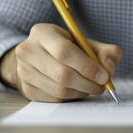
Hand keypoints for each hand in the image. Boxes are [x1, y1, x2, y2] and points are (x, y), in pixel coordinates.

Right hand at [0, 23, 121, 101]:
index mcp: (42, 32)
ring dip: (82, 92)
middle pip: (62, 74)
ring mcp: (24, 71)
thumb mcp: (87, 43)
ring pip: (59, 90)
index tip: (104, 76)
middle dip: (88, 83)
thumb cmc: (67, 48)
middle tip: (102, 86)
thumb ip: (106, 51)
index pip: (64, 51)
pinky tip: (78, 90)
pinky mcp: (27, 89)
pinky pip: (55, 99)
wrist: (40, 56)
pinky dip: (72, 97)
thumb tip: (109, 69)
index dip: (87, 66)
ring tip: (92, 87)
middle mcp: (28, 51)